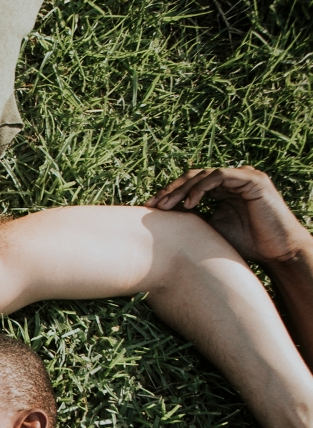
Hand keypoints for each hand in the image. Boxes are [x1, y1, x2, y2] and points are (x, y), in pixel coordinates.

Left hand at [146, 166, 312, 265]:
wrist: (276, 252)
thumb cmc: (244, 245)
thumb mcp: (210, 230)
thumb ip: (191, 219)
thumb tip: (161, 221)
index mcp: (223, 189)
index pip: (191, 184)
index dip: (170, 194)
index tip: (150, 208)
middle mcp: (233, 180)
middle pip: (194, 176)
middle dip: (172, 190)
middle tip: (153, 205)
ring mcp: (244, 177)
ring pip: (204, 174)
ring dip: (183, 189)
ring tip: (167, 206)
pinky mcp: (253, 179)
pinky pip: (220, 176)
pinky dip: (202, 187)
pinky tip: (189, 204)